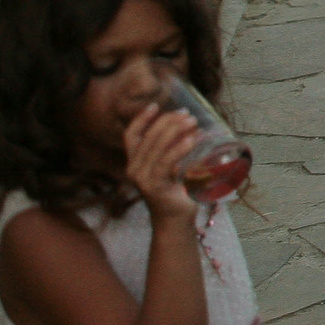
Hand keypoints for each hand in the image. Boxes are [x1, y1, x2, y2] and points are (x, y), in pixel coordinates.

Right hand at [122, 104, 199, 224]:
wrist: (175, 220)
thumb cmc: (177, 190)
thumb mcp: (172, 166)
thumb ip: (173, 150)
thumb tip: (191, 126)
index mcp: (135, 163)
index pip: (131, 136)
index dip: (141, 119)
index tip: (155, 105)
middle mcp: (134, 170)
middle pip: (148, 137)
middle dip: (168, 122)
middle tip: (187, 115)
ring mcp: (142, 179)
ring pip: (156, 147)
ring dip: (175, 131)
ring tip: (192, 122)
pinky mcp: (154, 187)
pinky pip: (166, 163)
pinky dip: (179, 149)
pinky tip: (192, 139)